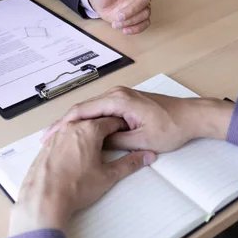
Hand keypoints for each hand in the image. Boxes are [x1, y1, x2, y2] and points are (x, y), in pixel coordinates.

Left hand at [9, 117, 154, 236]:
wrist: (44, 198)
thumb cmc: (75, 187)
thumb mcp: (108, 176)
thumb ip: (129, 164)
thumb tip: (146, 157)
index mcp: (89, 130)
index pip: (111, 120)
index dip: (121, 126)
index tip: (126, 131)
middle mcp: (71, 127)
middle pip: (92, 120)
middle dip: (104, 127)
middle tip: (113, 137)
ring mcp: (57, 135)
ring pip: (76, 126)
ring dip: (87, 131)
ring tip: (95, 144)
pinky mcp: (46, 144)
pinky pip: (62, 134)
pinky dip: (71, 138)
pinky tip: (75, 151)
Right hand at [44, 87, 233, 152]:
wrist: (191, 116)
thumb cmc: (172, 126)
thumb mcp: (143, 139)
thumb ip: (117, 141)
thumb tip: (96, 144)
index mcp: (118, 100)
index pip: (83, 110)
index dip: (64, 123)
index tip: (51, 135)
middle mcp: (116, 94)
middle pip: (82, 108)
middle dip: (63, 123)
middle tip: (46, 138)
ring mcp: (119, 96)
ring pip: (89, 110)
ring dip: (74, 123)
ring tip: (56, 136)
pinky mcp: (123, 102)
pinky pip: (99, 111)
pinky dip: (86, 121)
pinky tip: (77, 132)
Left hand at [89, 0, 156, 34]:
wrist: (99, 4)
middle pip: (145, 0)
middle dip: (132, 10)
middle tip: (119, 16)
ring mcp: (140, 5)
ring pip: (145, 14)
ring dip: (131, 21)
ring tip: (116, 24)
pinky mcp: (138, 17)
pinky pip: (144, 24)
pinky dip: (136, 29)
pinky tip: (125, 30)